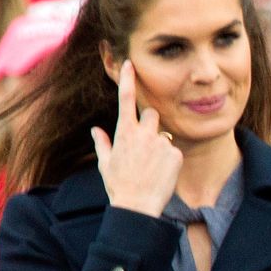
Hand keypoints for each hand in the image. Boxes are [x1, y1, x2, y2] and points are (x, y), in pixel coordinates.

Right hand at [92, 61, 180, 217]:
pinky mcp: (175, 154)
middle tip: (145, 148)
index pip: (126, 99)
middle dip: (150, 125)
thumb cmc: (119, 186)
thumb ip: (102, 143)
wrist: (137, 207)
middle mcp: (143, 134)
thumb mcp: (106, 164)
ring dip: (159, 144)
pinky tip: (161, 174)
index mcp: (124, 133)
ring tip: (152, 166)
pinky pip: (173, 150)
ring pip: (164, 133)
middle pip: (152, 115)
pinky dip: (169, 160)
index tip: (130, 63)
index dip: (128, 80)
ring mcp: (160, 143)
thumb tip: (95, 129)